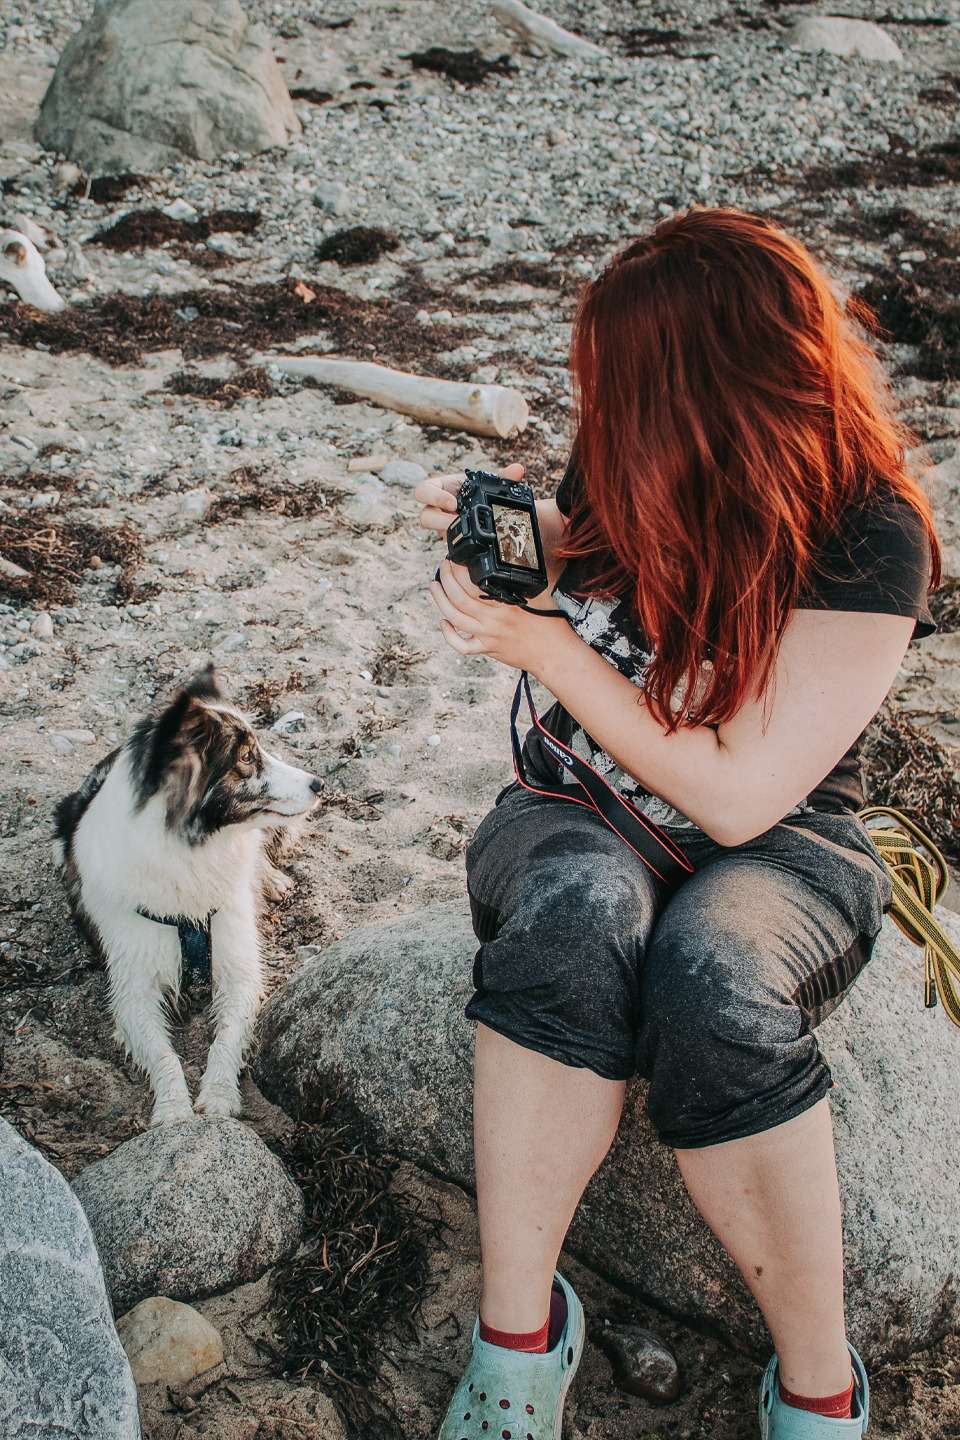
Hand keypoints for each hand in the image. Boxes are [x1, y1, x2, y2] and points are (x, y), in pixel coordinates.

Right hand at [415, 463, 524, 536]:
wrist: (487, 513)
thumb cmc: (482, 493)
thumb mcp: (491, 484)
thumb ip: (504, 477)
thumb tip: (518, 469)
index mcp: (443, 489)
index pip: (425, 490)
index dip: (433, 497)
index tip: (453, 503)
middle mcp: (439, 508)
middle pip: (424, 514)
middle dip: (438, 520)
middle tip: (455, 521)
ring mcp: (442, 525)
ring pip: (432, 532)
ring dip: (444, 532)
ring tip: (461, 533)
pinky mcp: (450, 539)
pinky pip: (447, 544)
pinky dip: (456, 545)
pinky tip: (470, 545)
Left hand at [429, 556, 571, 677]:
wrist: (554, 653)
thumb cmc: (549, 622)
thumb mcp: (538, 592)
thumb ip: (522, 578)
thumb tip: (514, 558)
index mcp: (505, 601)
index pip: (473, 581)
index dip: (459, 568)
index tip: (455, 558)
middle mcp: (493, 618)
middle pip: (458, 597)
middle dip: (445, 579)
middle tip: (442, 567)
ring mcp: (488, 635)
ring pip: (454, 618)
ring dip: (440, 601)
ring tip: (434, 587)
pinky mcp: (487, 649)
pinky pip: (462, 646)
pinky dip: (448, 635)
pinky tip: (444, 622)